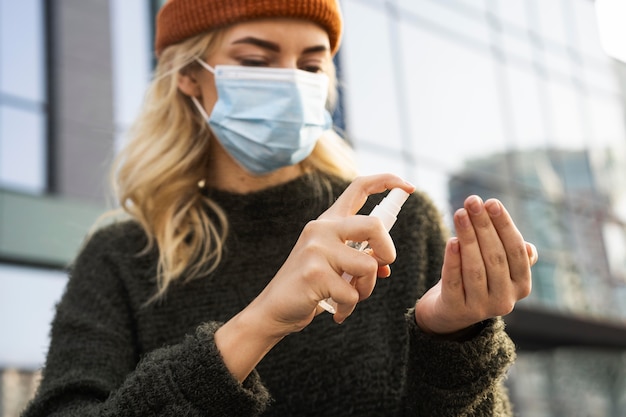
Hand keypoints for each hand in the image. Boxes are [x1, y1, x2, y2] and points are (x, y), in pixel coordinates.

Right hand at [215, 174, 414, 380]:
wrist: (273, 310)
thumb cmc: (308, 287)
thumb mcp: (335, 266)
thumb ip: (359, 257)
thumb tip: (385, 265)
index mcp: (328, 222)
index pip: (359, 187)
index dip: (387, 181)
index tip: (409, 186)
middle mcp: (322, 229)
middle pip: (374, 226)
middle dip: (387, 252)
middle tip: (379, 269)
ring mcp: (316, 250)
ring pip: (368, 266)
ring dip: (366, 289)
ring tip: (349, 297)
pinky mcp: (314, 274)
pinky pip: (352, 294)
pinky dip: (350, 308)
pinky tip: (337, 312)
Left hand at [414, 195, 536, 335]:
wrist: (449, 312)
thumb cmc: (477, 279)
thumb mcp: (498, 266)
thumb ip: (509, 252)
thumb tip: (528, 247)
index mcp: (522, 285)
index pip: (516, 251)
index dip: (504, 225)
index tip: (491, 202)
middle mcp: (506, 300)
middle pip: (495, 257)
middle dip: (483, 225)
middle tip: (471, 201)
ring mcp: (481, 308)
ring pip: (475, 268)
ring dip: (468, 237)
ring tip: (459, 213)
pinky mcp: (457, 310)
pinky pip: (454, 281)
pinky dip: (453, 260)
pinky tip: (451, 240)